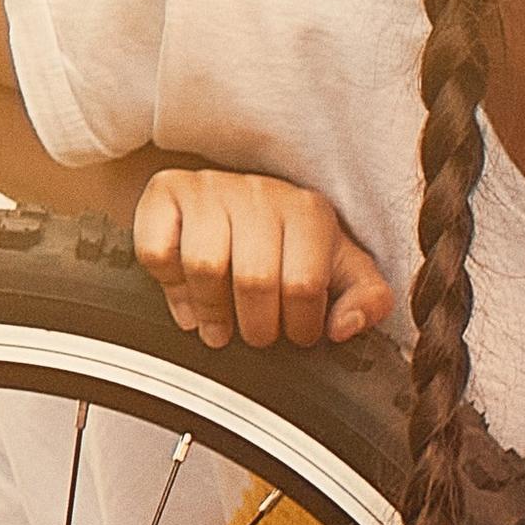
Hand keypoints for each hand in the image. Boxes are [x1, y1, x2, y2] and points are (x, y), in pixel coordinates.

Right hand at [129, 165, 387, 349]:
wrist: (230, 200)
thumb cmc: (288, 243)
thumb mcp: (339, 269)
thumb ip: (366, 299)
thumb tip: (345, 327)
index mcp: (308, 212)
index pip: (304, 284)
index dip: (299, 325)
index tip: (295, 334)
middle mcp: (260, 193)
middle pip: (253, 280)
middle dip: (256, 326)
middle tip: (256, 336)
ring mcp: (211, 188)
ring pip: (204, 267)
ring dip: (211, 312)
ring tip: (219, 326)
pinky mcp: (167, 191)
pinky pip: (158, 252)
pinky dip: (170, 285)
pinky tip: (187, 294)